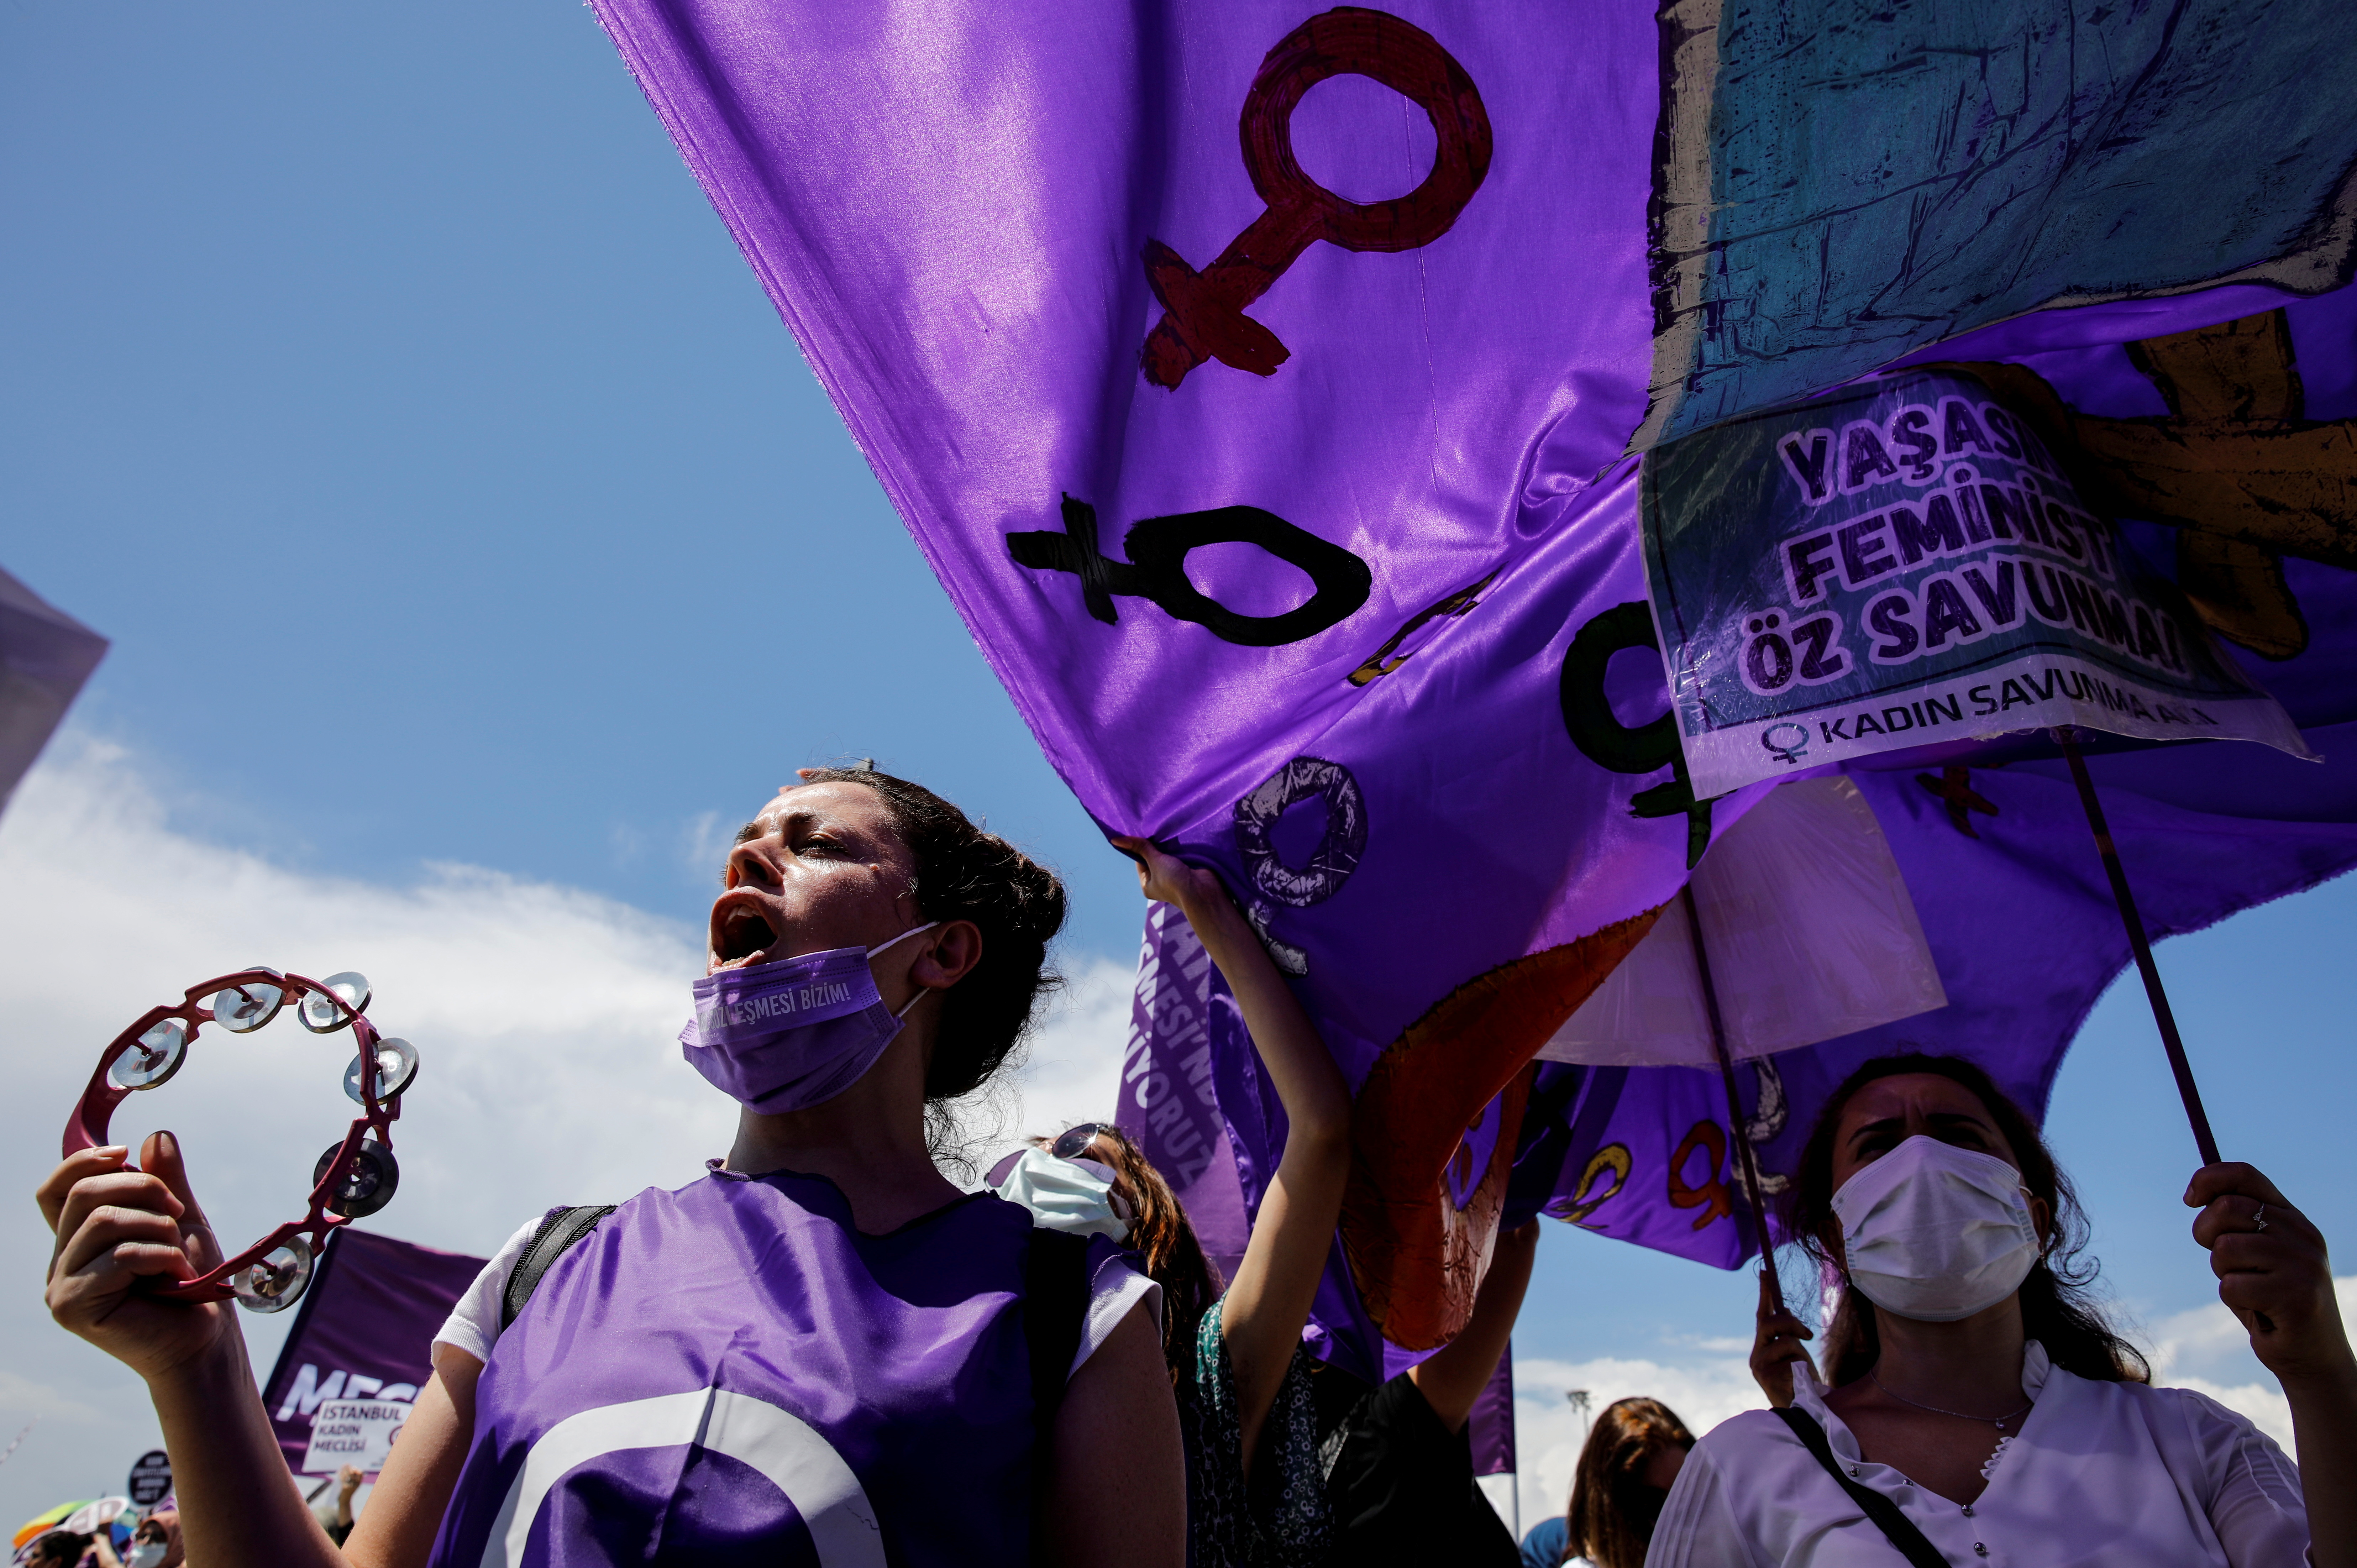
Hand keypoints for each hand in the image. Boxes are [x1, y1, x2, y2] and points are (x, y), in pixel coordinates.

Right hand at [39, 1133, 238, 1382]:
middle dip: (141, 1189)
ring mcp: (61, 1287)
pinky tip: (176, 1274)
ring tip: (176, 1252)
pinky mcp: (73, 1307)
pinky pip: (119, 1256)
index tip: (125, 1153)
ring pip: (103, 1221)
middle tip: (176, 1211)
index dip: (83, 1162)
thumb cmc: (193, 1280)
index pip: (55, 1189)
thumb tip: (156, 1135)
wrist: (205, 1336)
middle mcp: (61, 1262)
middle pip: (82, 1195)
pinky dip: (159, 1256)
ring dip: (156, 1227)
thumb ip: (165, 1181)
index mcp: (77, 1240)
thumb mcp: (181, 1218)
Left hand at [339, 1463, 363, 1495]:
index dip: (357, 1470)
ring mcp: (349, 1486)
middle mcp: (355, 1484)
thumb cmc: (349, 1492)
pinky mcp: (344, 1487)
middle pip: (352, 1474)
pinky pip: (342, 1479)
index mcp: (359, 1484)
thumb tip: (353, 1469)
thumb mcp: (354, 1486)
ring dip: (345, 1469)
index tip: (354, 1467)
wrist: (345, 1500)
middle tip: (347, 1464)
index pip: (360, 1474)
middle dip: (349, 1468)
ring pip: (347, 1475)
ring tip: (344, 1465)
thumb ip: (355, 1479)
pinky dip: (341, 1474)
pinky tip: (339, 1471)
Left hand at [1109, 836, 1229, 912]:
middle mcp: (1160, 881)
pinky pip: (1181, 854)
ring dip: (1169, 844)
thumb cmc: (1175, 881)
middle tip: (1155, 826)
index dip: (1140, 845)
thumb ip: (1140, 848)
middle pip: (1154, 856)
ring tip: (1168, 829)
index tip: (1143, 830)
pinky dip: (1180, 846)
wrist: (1204, 892)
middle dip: (1156, 844)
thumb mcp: (1155, 862)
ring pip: (1168, 854)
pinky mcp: (1188, 869)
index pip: (1139, 859)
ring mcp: (1175, 875)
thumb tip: (1115, 839)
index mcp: (1147, 884)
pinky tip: (1180, 835)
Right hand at [1750, 1268, 1814, 1408]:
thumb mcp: (1796, 1355)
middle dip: (1791, 1322)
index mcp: (1763, 1347)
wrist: (1802, 1412)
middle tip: (1807, 1334)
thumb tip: (1784, 1308)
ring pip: (1783, 1338)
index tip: (1766, 1272)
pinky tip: (1800, 1381)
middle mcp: (1756, 1353)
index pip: (1762, 1315)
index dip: (1765, 1293)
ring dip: (1800, 1350)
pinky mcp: (1765, 1374)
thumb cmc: (1801, 1384)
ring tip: (1804, 1368)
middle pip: (1770, 1322)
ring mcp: (1759, 1363)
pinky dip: (1801, 1366)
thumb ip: (1788, 1335)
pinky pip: (1791, 1357)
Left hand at [2187, 1162, 2355, 1389]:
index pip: (2245, 1175)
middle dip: (2206, 1234)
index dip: (2208, 1179)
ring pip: (2225, 1248)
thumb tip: (2196, 1193)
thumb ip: (2237, 1224)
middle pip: (2227, 1208)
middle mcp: (2303, 1234)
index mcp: (2293, 1218)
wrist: (2314, 1357)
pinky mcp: (2297, 1296)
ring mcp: (2303, 1264)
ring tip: (2250, 1290)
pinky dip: (2234, 1300)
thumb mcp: (2256, 1255)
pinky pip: (2231, 1286)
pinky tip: (2260, 1311)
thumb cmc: (2272, 1302)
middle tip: (2224, 1263)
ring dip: (2223, 1273)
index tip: (2190, 1199)